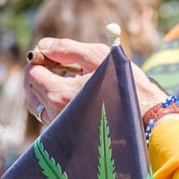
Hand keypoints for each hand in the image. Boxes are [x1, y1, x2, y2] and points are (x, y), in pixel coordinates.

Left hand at [25, 37, 165, 124]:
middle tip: (51, 62)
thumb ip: (66, 48)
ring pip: (38, 105)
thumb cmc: (124, 83)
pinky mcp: (70, 134)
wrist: (146, 115)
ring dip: (43, 88)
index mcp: (60, 93)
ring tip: (59, 76)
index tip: (49, 53)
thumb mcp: (98, 57)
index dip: (38, 59)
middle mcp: (57, 113)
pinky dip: (52, 102)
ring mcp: (62, 126)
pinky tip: (69, 93)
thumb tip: (44, 45)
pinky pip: (50, 116)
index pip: (33, 73)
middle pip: (32, 89)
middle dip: (37, 73)